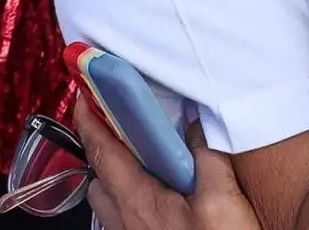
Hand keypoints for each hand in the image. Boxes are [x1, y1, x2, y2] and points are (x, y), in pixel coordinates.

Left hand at [76, 99, 261, 229]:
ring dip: (118, 181)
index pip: (101, 150)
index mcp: (138, 201)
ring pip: (109, 205)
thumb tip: (196, 123)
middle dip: (105, 151)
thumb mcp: (222, 201)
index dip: (89, 118)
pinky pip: (126, 223)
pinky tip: (163, 202)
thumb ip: (207, 157)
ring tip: (148, 165)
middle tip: (127, 129)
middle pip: (98, 179)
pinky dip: (133, 205)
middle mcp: (126, 222)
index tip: (85, 92)